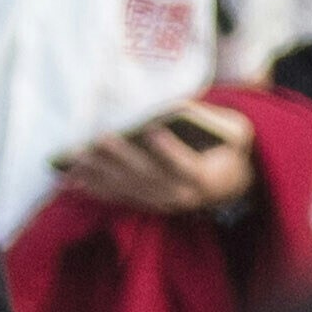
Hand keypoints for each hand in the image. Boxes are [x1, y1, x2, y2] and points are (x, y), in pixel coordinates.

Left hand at [56, 104, 257, 215]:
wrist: (230, 184)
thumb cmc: (230, 148)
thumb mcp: (236, 131)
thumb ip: (212, 120)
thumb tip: (175, 107)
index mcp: (206, 178)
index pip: (186, 166)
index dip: (170, 150)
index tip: (153, 130)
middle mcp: (182, 196)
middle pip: (149, 178)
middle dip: (123, 159)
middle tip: (102, 139)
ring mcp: (162, 203)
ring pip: (130, 190)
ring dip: (102, 174)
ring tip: (80, 157)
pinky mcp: (147, 204)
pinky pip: (119, 197)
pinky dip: (96, 188)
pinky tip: (74, 178)